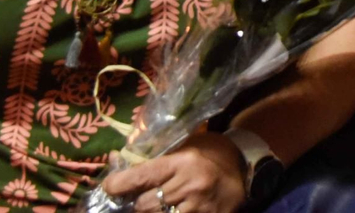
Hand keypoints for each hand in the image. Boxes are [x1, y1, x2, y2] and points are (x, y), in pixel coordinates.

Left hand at [102, 132, 246, 212]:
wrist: (245, 167)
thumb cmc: (208, 153)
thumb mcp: (181, 147)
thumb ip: (150, 157)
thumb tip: (114, 160)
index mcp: (181, 162)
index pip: (140, 177)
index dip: (117, 185)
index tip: (109, 187)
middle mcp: (189, 185)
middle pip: (145, 205)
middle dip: (136, 204)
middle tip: (134, 199)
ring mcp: (199, 207)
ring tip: (154, 204)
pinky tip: (169, 210)